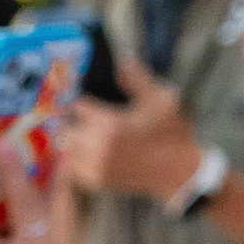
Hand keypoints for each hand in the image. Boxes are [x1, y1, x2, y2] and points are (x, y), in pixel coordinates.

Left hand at [58, 52, 206, 204]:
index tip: (78, 93)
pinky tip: (89, 149)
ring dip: (71, 139)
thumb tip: (122, 60)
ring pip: (66, 150)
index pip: (75, 106)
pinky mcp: (99, 182)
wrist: (179, 172)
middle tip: (81, 113)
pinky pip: (73, 168)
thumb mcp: (160, 98)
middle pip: (65, 129)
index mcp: (109, 124)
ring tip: (83, 131)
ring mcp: (96, 167)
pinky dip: (75, 158)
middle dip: (71, 119)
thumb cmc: (171, 133)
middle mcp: (98, 147)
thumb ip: (136, 78)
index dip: (75, 97)